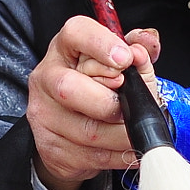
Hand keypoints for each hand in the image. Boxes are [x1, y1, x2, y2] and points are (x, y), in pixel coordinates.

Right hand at [27, 17, 162, 189]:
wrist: (71, 131)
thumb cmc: (100, 88)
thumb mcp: (122, 65)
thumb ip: (139, 51)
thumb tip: (146, 43)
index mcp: (66, 48)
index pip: (76, 34)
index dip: (101, 44)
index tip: (125, 59)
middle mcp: (47, 77)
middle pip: (69, 87)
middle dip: (109, 102)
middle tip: (131, 107)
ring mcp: (43, 113)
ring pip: (87, 130)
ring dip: (122, 135)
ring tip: (136, 133)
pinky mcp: (49, 146)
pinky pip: (90, 156)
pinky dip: (118, 155)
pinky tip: (128, 150)